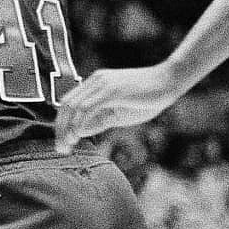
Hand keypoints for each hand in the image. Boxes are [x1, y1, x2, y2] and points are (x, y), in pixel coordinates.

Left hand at [54, 63, 178, 152]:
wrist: (168, 81)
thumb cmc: (146, 98)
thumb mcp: (119, 113)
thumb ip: (99, 120)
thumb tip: (79, 132)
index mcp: (95, 83)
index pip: (69, 102)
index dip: (62, 123)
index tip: (63, 142)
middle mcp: (95, 80)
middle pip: (67, 104)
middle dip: (60, 127)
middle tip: (60, 148)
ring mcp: (103, 83)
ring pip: (75, 106)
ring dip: (67, 128)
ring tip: (67, 146)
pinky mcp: (112, 90)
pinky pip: (89, 107)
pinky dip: (80, 123)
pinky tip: (77, 136)